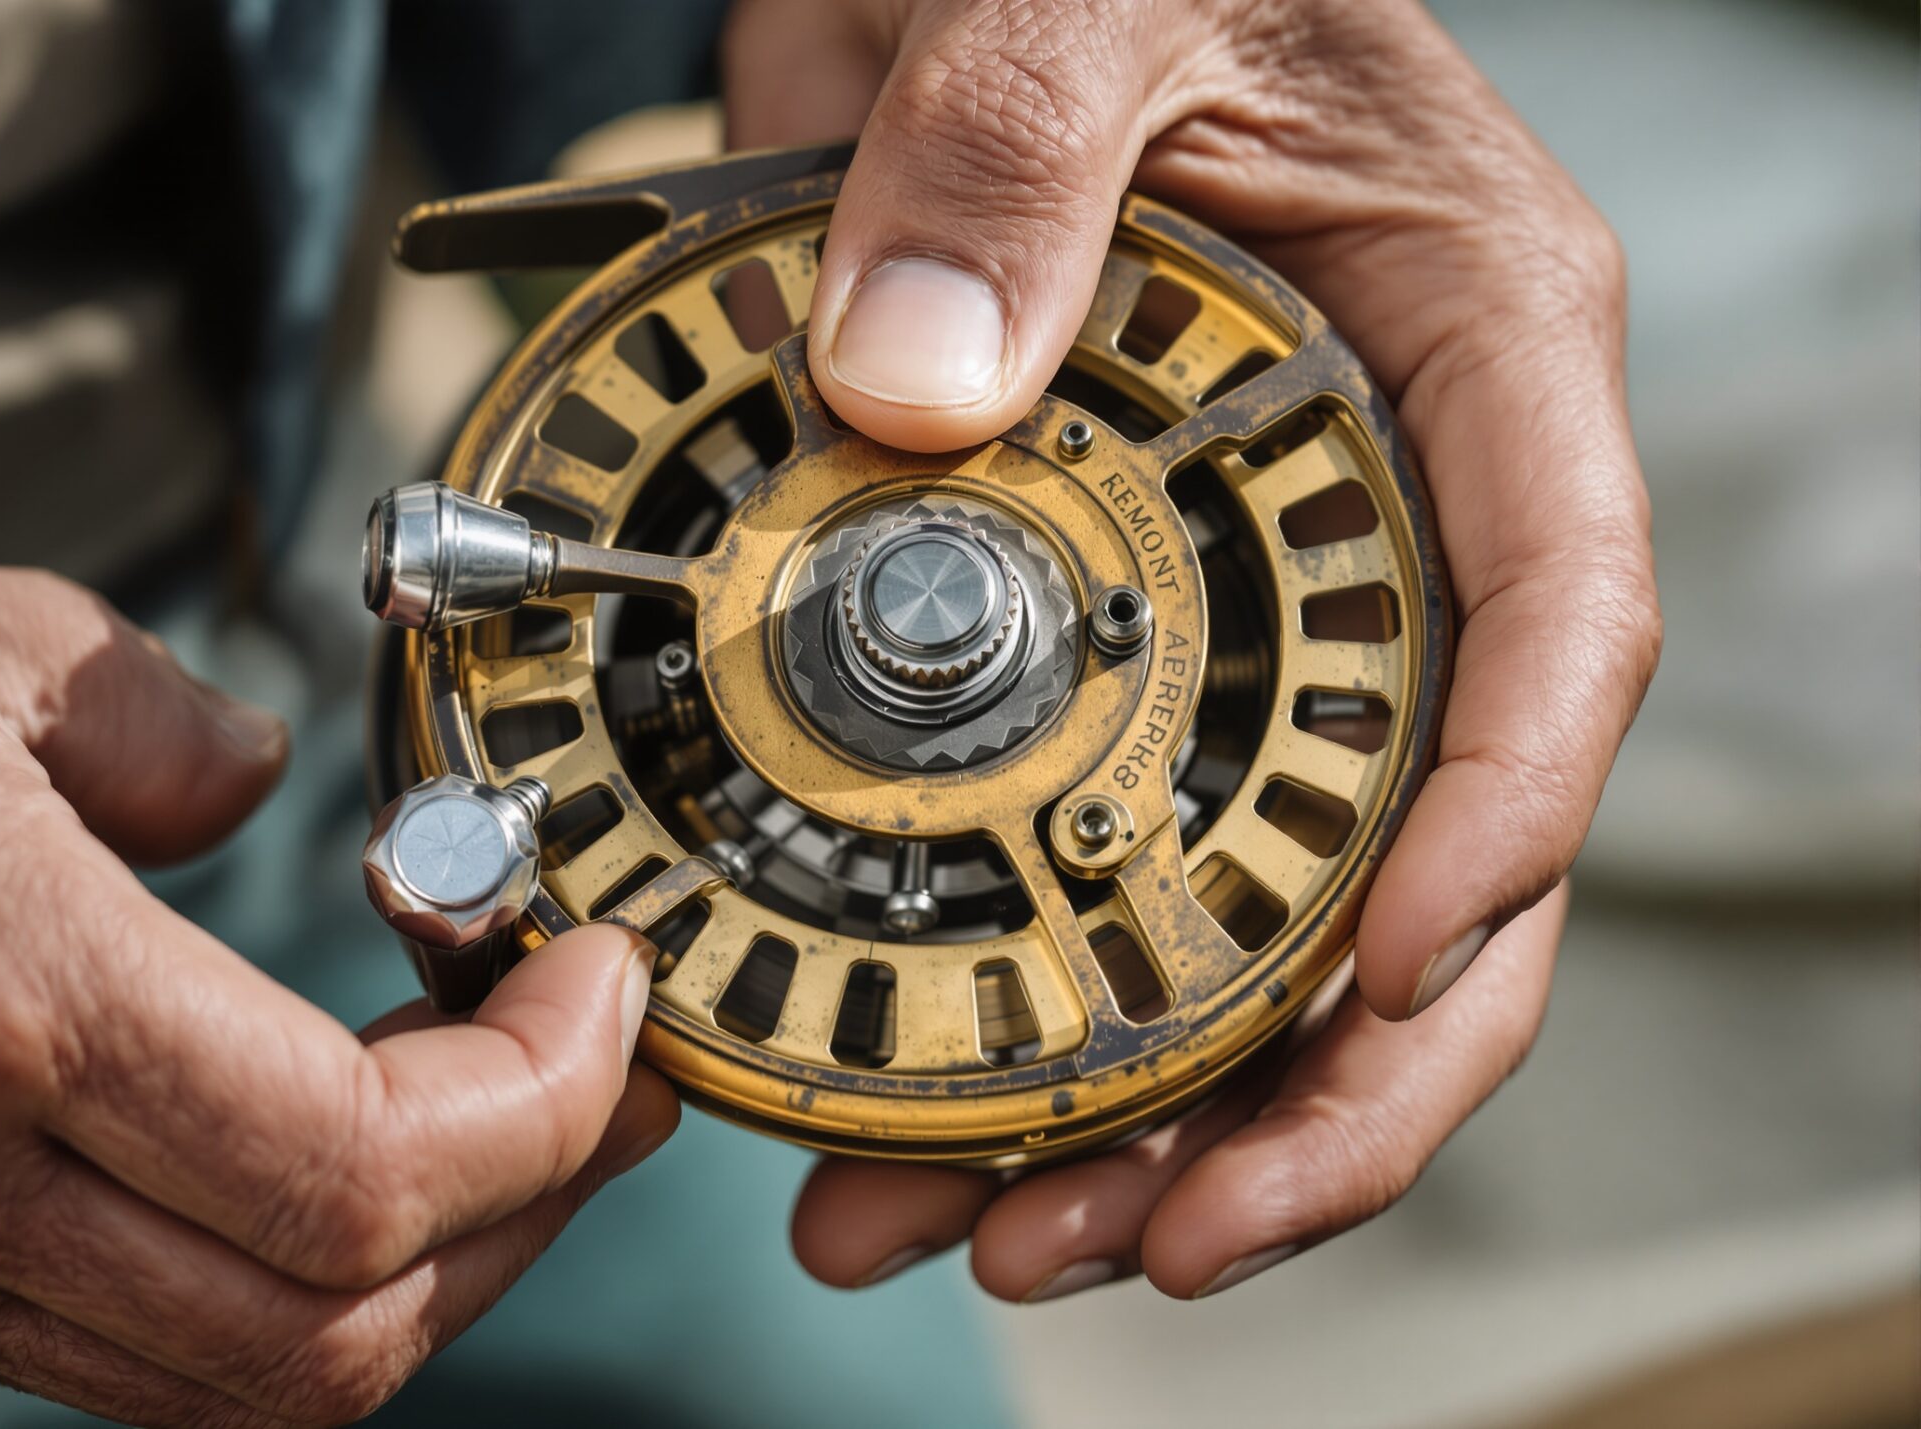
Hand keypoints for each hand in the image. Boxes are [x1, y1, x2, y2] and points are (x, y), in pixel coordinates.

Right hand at [0, 446, 675, 1423]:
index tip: (603, 997)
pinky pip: (90, 1353)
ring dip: (392, 1276)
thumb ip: (166, 730)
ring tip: (472, 1124)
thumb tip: (265, 787)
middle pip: (327, 1338)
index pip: (364, 1175)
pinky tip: (280, 1155)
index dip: (546, 1108)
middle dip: (518, 1218)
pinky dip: (236, 1286)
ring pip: (220, 1385)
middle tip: (586, 1080)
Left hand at [725, 0, 1658, 1297]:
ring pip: (1237, 910)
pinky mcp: (1063, 636)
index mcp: (1461, 352)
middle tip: (1139, 1232)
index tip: (1376, 991)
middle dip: (1299, 1086)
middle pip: (1417, 861)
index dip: (1494, 830)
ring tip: (970, 1234)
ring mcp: (1217, 599)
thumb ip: (1005, 140)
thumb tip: (911, 380)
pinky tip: (885, 1122)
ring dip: (1121, 1106)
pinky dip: (987, 1003)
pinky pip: (1069, 856)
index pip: (1552, 623)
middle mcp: (1367, 514)